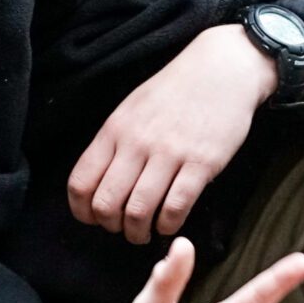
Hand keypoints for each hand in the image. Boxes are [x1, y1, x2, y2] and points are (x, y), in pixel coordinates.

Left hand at [69, 25, 276, 243]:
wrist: (222, 69)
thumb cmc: (176, 91)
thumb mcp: (132, 108)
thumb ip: (115, 143)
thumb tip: (100, 184)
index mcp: (115, 130)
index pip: (81, 183)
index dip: (82, 211)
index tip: (94, 219)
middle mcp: (137, 143)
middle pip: (106, 204)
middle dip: (111, 226)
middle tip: (123, 228)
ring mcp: (170, 153)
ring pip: (139, 211)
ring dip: (138, 232)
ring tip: (145, 232)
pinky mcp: (201, 163)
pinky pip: (176, 207)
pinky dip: (168, 225)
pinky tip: (170, 223)